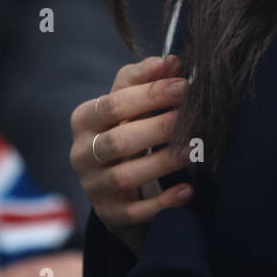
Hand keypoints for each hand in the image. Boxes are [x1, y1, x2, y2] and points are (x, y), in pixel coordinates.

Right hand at [70, 55, 193, 255]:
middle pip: (118, 141)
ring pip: (125, 176)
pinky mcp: (111, 216)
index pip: (113, 105)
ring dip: (163, 162)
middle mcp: (81, 154)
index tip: (183, 86)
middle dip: (158, 127)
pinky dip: (162, 203)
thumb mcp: (129, 102)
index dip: (149, 94)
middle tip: (194, 116)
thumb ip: (144, 79)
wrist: (119, 185)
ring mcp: (94, 188)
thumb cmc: (127, 130)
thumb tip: (171, 61)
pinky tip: (187, 191)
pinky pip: (135, 212)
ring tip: (195, 149)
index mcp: (84, 120)